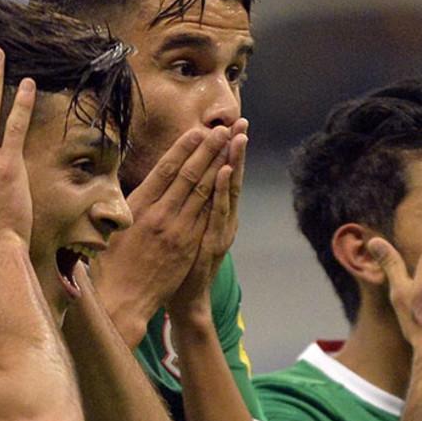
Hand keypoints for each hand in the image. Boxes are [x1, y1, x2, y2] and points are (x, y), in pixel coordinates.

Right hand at [90, 124, 234, 341]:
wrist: (121, 300)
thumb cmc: (109, 265)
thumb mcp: (110, 228)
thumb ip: (125, 207)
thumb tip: (133, 190)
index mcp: (136, 207)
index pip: (164, 170)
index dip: (183, 148)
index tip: (197, 131)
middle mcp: (158, 214)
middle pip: (188, 175)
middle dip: (207, 149)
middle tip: (223, 128)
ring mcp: (176, 230)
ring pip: (201, 191)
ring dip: (218, 165)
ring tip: (231, 145)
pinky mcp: (187, 246)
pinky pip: (206, 215)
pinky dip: (218, 194)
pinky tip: (227, 179)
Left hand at [167, 119, 248, 320]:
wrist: (186, 299)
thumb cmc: (179, 262)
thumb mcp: (183, 228)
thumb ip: (188, 205)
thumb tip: (180, 179)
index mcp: (211, 211)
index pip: (219, 173)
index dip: (224, 149)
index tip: (229, 123)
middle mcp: (220, 218)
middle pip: (228, 176)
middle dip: (234, 148)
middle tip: (242, 121)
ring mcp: (218, 230)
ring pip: (227, 191)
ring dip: (233, 163)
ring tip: (238, 138)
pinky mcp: (212, 243)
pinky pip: (217, 213)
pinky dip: (221, 192)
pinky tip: (224, 172)